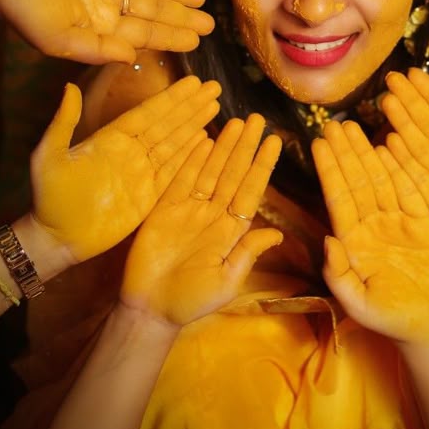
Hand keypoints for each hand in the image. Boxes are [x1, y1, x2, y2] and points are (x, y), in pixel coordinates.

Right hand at [0, 0, 213, 62]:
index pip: (145, 33)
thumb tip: (131, 58)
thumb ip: (95, 49)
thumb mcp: (56, 37)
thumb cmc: (23, 2)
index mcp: (98, 23)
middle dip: (181, 16)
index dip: (172, 36)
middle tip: (209, 21)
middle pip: (153, 9)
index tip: (197, 40)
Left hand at [27, 76, 220, 266]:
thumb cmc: (50, 198)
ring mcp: (142, 173)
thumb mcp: (50, 157)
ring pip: (175, 144)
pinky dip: (191, 156)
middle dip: (190, 105)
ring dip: (195, 124)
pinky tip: (206, 140)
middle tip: (214, 86)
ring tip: (216, 106)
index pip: (148, 112)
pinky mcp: (149, 195)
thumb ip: (63, 122)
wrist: (58, 239)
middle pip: (167, 124)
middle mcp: (131, 151)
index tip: (192, 81)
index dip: (171, 98)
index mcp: (111, 138)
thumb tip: (70, 86)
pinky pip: (174, 171)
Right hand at [121, 114, 282, 325]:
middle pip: (232, 174)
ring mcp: (189, 209)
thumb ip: (247, 253)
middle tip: (257, 119)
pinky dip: (191, 161)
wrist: (150, 309)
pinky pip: (180, 180)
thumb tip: (277, 234)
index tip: (274, 142)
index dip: (262, 166)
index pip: (251, 191)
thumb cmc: (191, 300)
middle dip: (245, 147)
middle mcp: (213, 214)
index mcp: (231, 231)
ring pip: (210, 171)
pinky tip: (203, 140)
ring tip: (236, 123)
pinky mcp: (164, 209)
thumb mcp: (226, 281)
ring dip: (223, 147)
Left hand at [312, 119, 428, 341]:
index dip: (329, 170)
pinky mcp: (425, 223)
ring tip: (353, 126)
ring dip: (367, 153)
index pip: (338, 199)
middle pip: (356, 182)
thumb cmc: (392, 321)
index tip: (318, 143)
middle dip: (345, 152)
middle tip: (332, 122)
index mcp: (354, 243)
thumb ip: (339, 275)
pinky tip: (389, 146)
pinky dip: (400, 168)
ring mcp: (399, 222)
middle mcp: (373, 226)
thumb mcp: (358, 304)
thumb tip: (326, 239)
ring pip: (380, 180)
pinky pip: (411, 190)